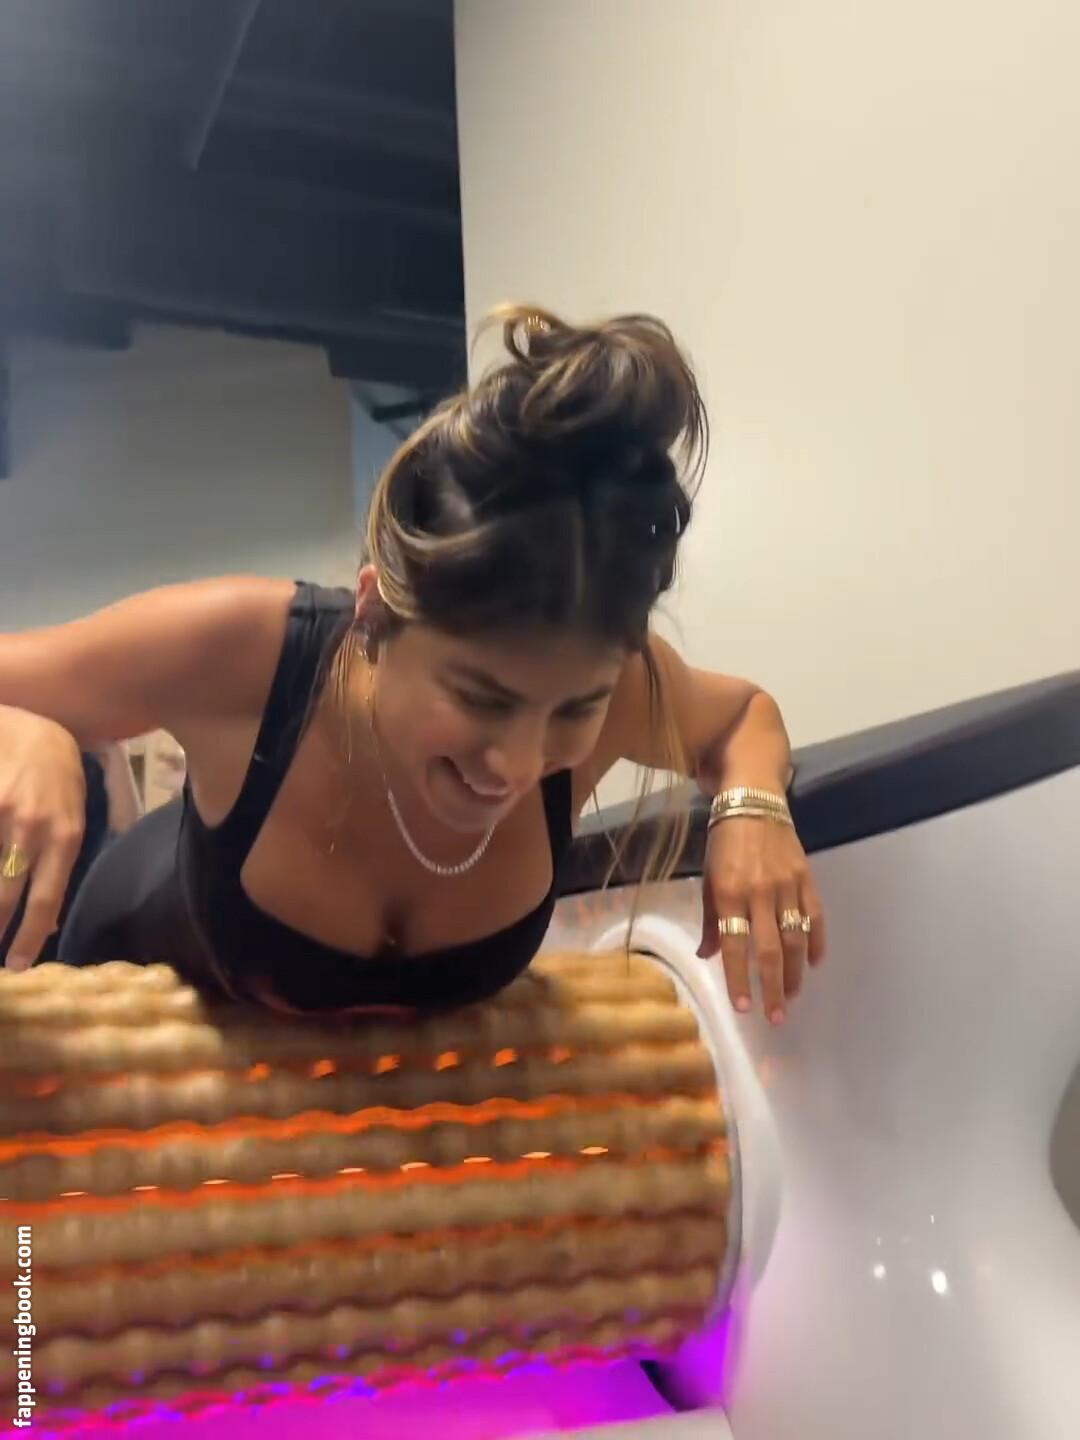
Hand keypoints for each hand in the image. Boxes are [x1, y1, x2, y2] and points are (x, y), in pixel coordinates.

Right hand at [0, 706, 86, 969]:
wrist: (32, 722)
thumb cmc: (57, 772)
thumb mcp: (74, 815)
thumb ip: (60, 864)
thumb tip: (49, 921)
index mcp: (65, 835)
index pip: (45, 898)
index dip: (29, 937)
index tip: (18, 967)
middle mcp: (32, 827)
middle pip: (5, 893)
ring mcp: (1, 811)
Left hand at [698, 814, 825, 1022]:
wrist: (754, 802)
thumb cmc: (724, 844)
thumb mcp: (708, 879)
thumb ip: (711, 919)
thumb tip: (707, 955)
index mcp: (728, 892)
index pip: (734, 945)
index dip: (739, 978)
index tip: (743, 1007)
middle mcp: (759, 892)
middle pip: (770, 950)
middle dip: (773, 988)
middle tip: (775, 1017)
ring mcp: (787, 886)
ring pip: (795, 939)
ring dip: (795, 973)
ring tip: (791, 997)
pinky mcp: (806, 879)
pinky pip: (815, 917)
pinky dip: (817, 942)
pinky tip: (813, 964)